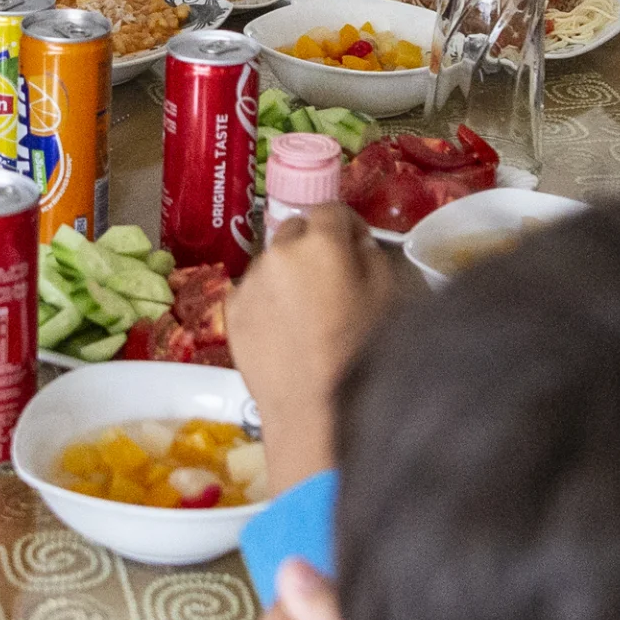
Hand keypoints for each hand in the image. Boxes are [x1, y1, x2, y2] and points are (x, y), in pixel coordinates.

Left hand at [225, 207, 409, 494]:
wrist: (312, 408)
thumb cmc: (359, 351)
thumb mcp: (388, 294)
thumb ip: (370, 254)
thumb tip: (354, 243)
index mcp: (320, 242)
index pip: (331, 211)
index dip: (347, 228)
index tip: (356, 248)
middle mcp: (277, 252)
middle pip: (296, 230)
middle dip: (313, 247)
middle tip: (331, 281)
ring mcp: (249, 281)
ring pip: (272, 263)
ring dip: (288, 275)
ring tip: (307, 314)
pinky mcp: (231, 311)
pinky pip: (254, 292)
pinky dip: (268, 302)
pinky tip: (285, 332)